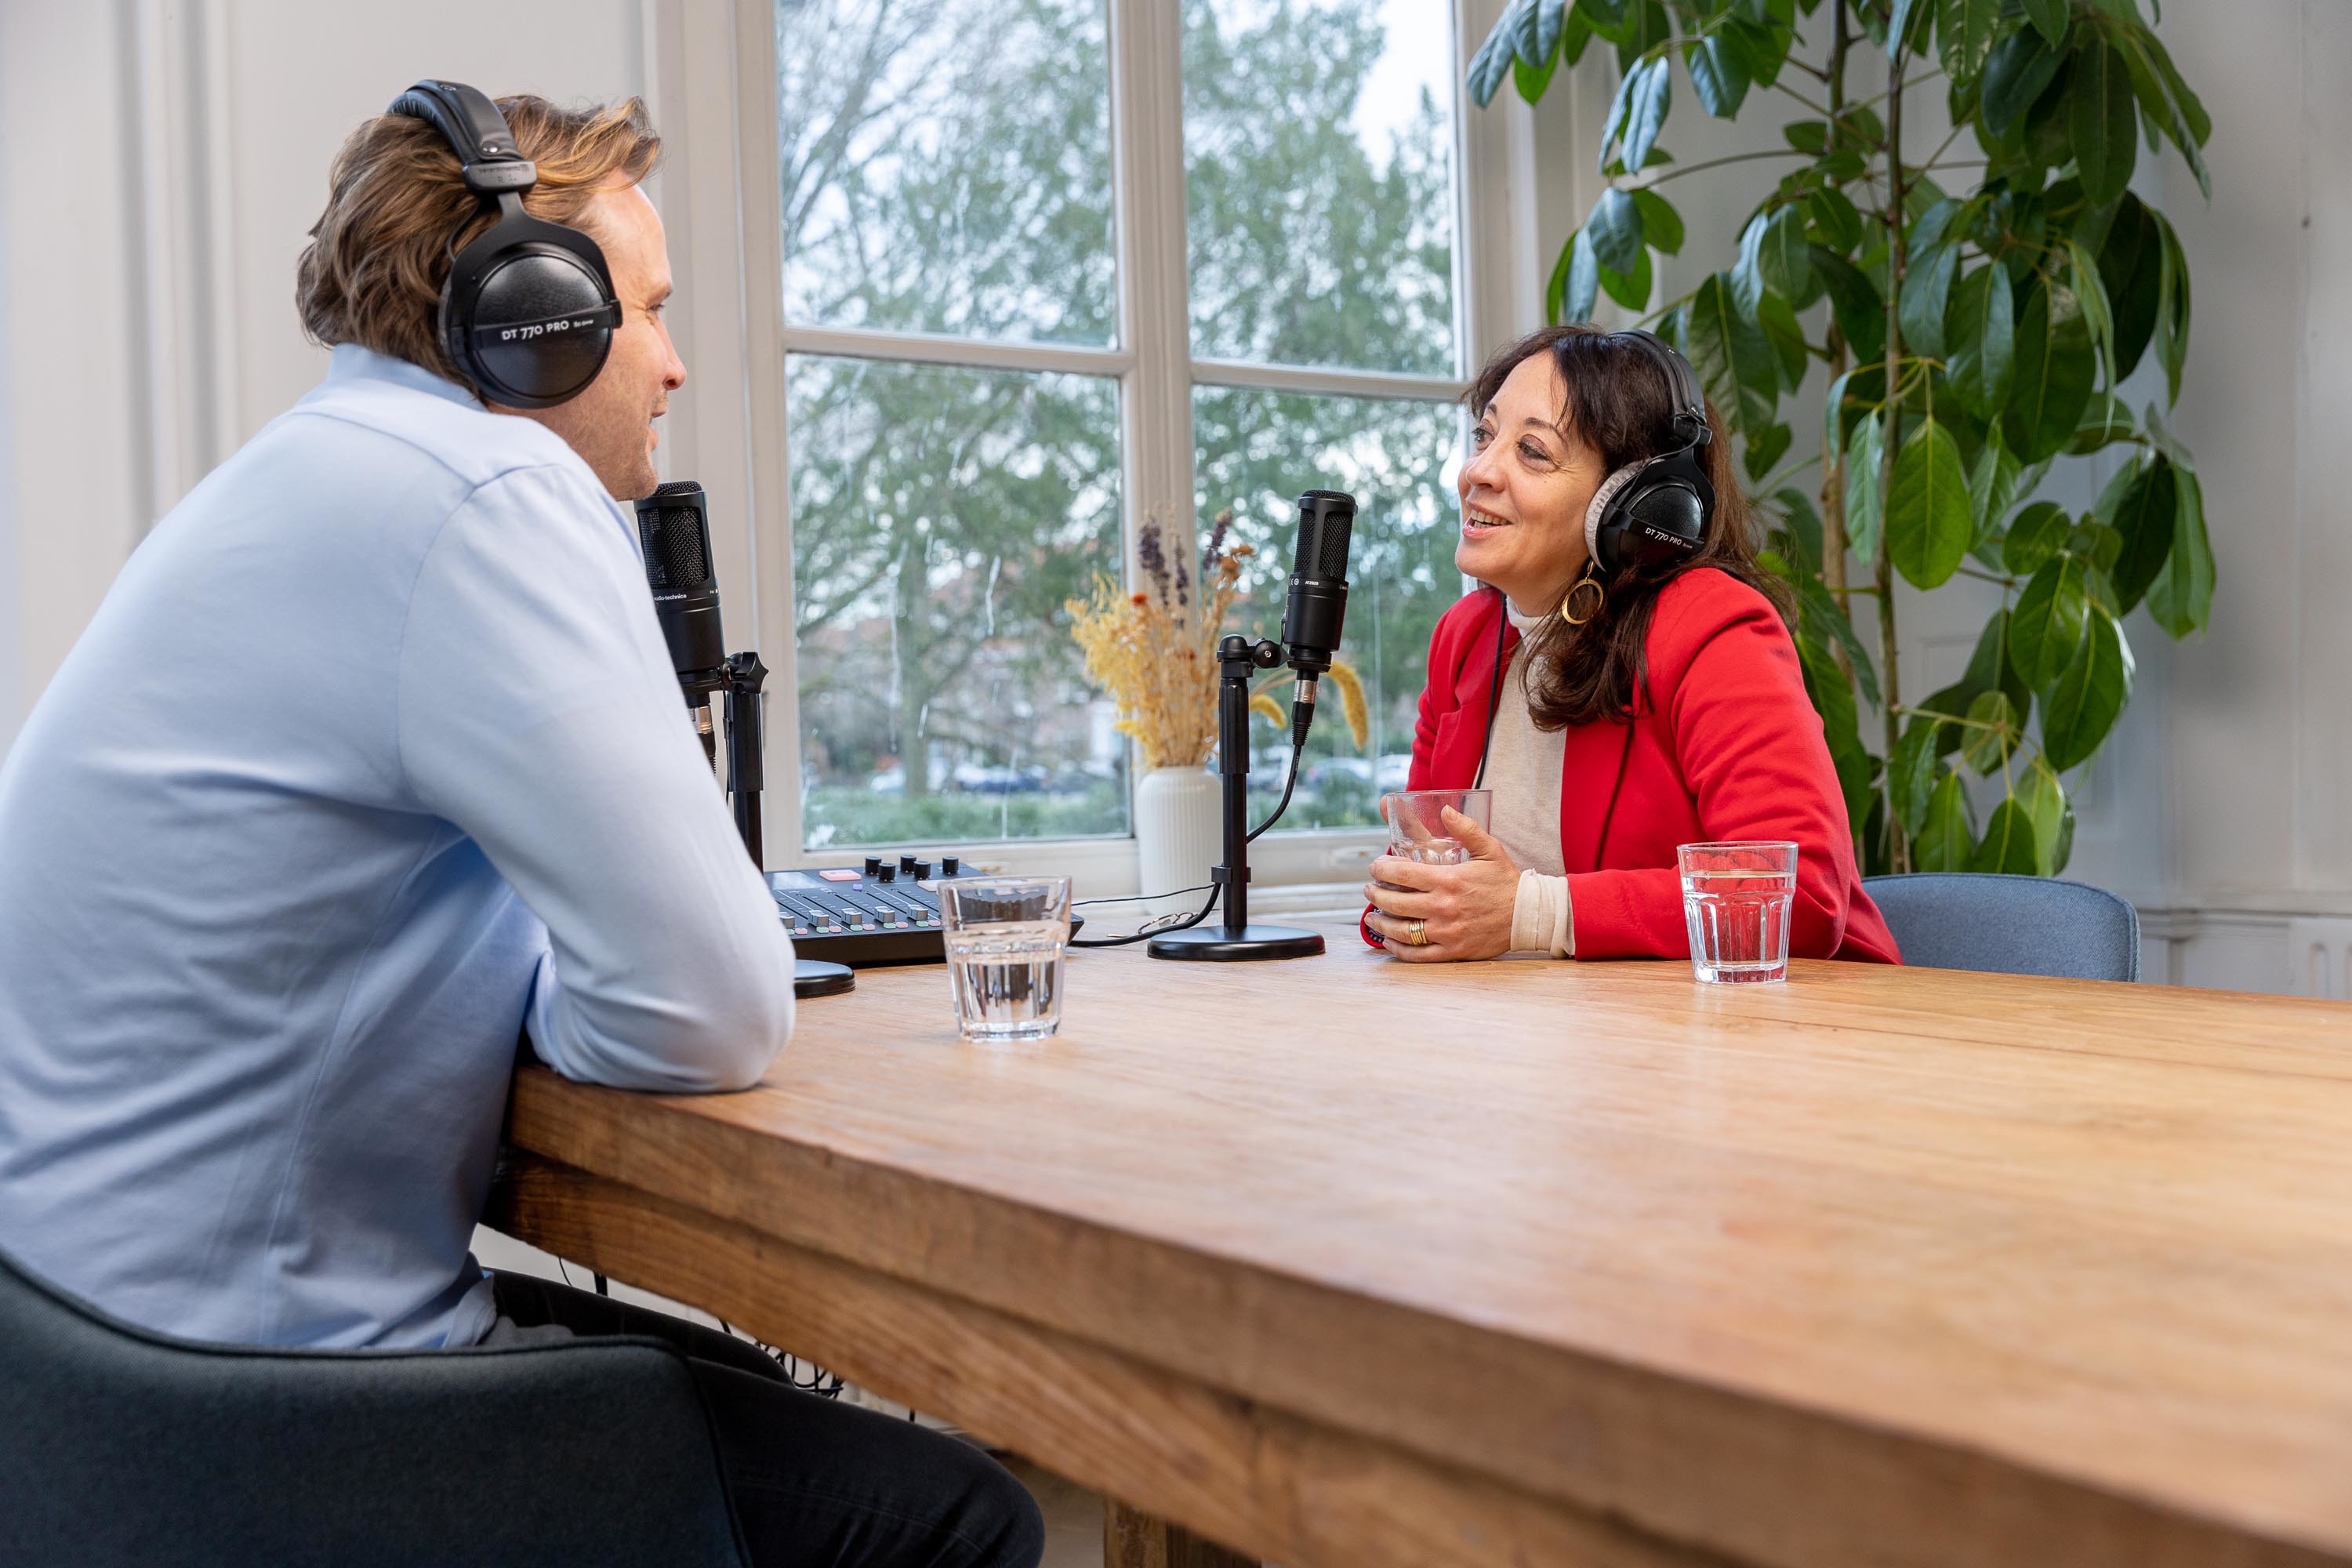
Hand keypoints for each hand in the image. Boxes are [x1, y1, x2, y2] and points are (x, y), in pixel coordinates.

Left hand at [1360, 806, 1518, 962]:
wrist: (1527, 916)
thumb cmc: (1506, 882)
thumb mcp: (1489, 849)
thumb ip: (1466, 828)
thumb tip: (1445, 809)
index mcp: (1448, 880)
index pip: (1400, 874)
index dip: (1380, 870)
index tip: (1375, 868)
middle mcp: (1443, 907)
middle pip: (1394, 902)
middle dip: (1375, 894)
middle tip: (1369, 889)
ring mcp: (1446, 932)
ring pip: (1400, 930)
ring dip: (1380, 921)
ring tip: (1372, 915)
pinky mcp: (1452, 952)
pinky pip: (1416, 954)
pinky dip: (1397, 949)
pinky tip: (1389, 941)